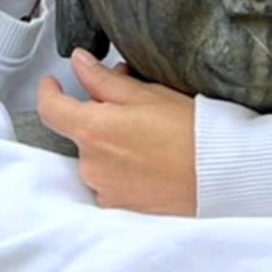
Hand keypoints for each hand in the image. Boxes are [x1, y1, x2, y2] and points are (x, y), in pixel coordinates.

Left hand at [37, 50, 196, 214]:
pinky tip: (151, 165)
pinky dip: (124, 172)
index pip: (51, 109)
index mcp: (93, 130)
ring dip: (113, 147)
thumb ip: (104, 81)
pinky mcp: (120, 208)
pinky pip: (111, 184)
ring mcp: (104, 190)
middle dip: (100, 119)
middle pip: (81, 134)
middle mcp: (91, 165)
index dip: (49, 92)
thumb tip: (79, 62)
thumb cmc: (192, 133)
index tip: (53, 84)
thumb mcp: (148, 95)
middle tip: (135, 111)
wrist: (222, 176)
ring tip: (150, 141)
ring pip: (97, 160)